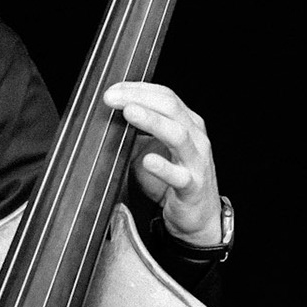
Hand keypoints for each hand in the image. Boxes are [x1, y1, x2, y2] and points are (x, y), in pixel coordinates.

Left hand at [102, 81, 222, 245]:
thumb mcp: (154, 149)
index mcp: (187, 123)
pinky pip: (180, 176)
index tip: (113, 90)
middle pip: (170, 107)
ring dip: (152, 121)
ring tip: (130, 113)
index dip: (138, 89)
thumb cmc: (175, 180)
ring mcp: (196, 161)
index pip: (165, 96)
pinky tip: (148, 161)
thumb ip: (138, 133)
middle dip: (139, 99)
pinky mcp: (193, 187)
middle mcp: (195, 137)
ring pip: (177, 135)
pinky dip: (164, 168)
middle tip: (112, 98)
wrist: (199, 217)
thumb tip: (107, 118)